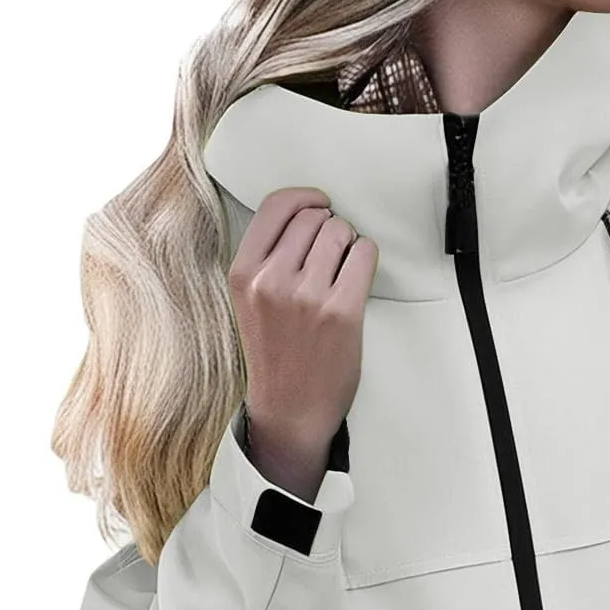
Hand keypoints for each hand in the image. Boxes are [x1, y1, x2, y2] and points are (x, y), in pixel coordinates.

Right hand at [228, 185, 378, 499]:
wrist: (291, 411)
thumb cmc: (276, 356)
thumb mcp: (250, 302)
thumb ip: (267, 259)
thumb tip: (305, 214)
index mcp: (244, 274)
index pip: (277, 206)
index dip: (305, 199)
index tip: (320, 204)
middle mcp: (272, 281)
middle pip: (314, 218)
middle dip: (329, 228)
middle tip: (331, 257)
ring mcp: (308, 296)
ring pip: (340, 233)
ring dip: (348, 245)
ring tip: (341, 273)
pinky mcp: (342, 312)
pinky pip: (364, 255)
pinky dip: (365, 259)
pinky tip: (357, 279)